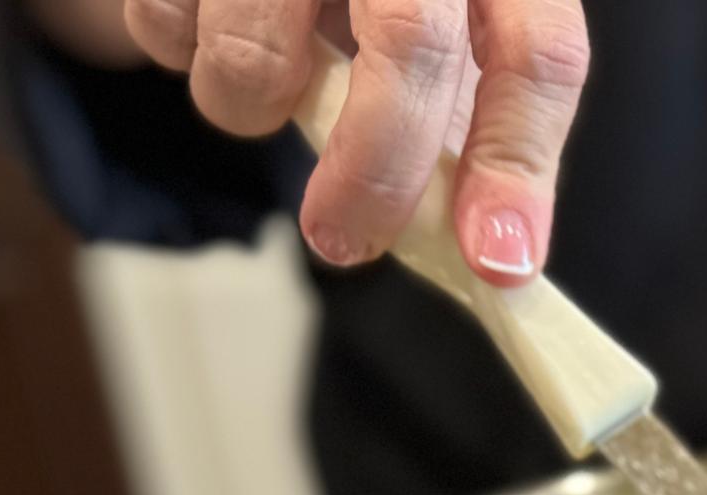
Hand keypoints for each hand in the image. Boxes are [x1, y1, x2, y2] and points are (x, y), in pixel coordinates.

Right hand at [123, 0, 587, 283]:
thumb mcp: (445, 20)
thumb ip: (462, 113)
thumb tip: (480, 242)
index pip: (540, 53)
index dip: (518, 164)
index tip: (496, 259)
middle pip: (413, 42)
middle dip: (378, 169)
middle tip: (345, 238)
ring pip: (261, 50)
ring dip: (251, 107)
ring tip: (262, 88)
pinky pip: (166, 23)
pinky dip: (184, 53)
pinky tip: (210, 24)